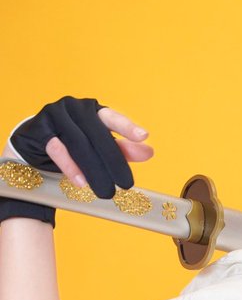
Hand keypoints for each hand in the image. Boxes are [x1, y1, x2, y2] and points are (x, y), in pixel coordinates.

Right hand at [9, 95, 152, 197]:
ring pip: (78, 143)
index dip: (126, 127)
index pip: (111, 117)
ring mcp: (55, 116)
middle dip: (113, 161)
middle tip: (127, 185)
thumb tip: (149, 151)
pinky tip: (81, 183)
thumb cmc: (71, 145)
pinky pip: (57, 148)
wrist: (32, 145)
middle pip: (97, 135)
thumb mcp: (98, 148)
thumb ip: (121, 149)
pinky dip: (70, 167)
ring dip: (93, 169)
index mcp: (92, 110)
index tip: (144, 136)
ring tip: (106, 191)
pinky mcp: (39, 129)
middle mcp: (74, 108)